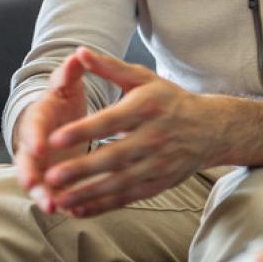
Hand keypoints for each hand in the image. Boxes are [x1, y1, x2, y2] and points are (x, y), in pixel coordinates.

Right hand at [13, 50, 94, 209]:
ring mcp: (42, 166)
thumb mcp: (67, 84)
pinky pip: (56, 194)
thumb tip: (77, 54)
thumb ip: (70, 72)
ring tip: (54, 207)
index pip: (32, 128)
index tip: (40, 147)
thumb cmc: (64, 99)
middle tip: (34, 187)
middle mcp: (34, 146)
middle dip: (30, 175)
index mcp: (37, 120)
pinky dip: (63, 204)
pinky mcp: (54, 180)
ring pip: (40, 184)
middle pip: (28, 162)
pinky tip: (73, 213)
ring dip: (44, 196)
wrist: (61, 118)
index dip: (34, 138)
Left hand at [37, 46, 219, 216]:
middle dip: (81, 169)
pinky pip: (128, 198)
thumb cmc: (170, 100)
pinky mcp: (159, 184)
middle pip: (113, 157)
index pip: (110, 121)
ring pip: (119, 183)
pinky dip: (103, 206)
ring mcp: (158, 163)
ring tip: (59, 199)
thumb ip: (110, 67)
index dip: (83, 130)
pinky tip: (79, 210)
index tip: (55, 138)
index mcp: (147, 107)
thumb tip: (79, 52)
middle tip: (51, 176)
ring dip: (87, 193)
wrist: (211, 128)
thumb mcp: (143, 78)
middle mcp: (154, 137)